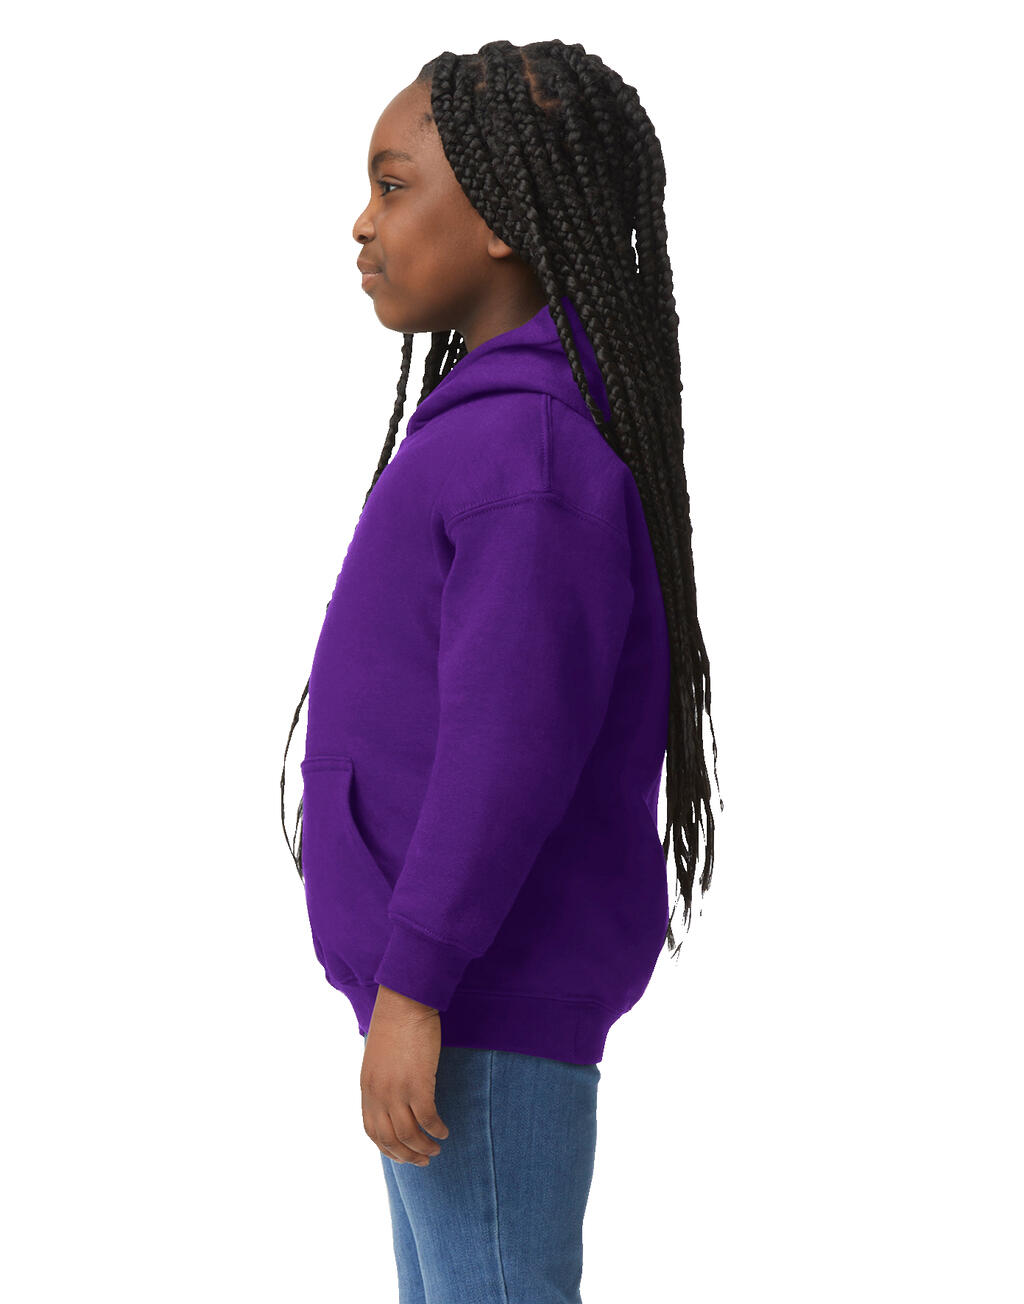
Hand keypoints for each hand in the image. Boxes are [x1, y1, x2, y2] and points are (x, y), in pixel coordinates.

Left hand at [361, 984, 449, 1165]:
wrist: (403, 1002)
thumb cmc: (394, 1025)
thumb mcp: (378, 1059)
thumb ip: (381, 1081)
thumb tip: (392, 1098)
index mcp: (367, 1088)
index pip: (372, 1131)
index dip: (388, 1149)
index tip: (403, 1155)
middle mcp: (378, 1094)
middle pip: (389, 1139)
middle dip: (407, 1155)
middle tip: (424, 1161)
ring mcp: (397, 1090)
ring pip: (409, 1134)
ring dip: (423, 1147)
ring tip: (436, 1149)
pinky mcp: (418, 1083)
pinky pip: (428, 1118)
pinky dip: (436, 1129)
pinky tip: (444, 1131)